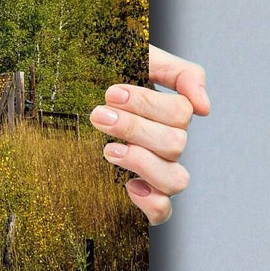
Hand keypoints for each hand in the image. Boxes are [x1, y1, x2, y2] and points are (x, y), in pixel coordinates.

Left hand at [90, 44, 208, 225]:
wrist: (65, 97)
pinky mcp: (141, 196)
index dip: (147, 104)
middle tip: (99, 116)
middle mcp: (167, 144)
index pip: (180, 112)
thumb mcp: (139, 59)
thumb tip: (204, 107)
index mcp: (168, 113)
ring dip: (142, 162)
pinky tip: (127, 185)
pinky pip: (162, 211)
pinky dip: (151, 202)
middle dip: (134, 128)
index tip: (110, 94)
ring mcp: (156, 172)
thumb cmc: (102, 76)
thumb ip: (179, 72)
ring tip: (108, 150)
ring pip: (176, 180)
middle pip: (175, 143)